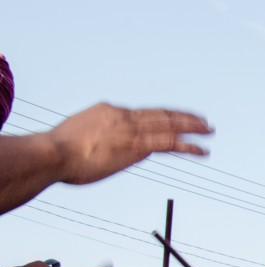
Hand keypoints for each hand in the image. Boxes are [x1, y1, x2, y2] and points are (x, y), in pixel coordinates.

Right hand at [49, 103, 212, 185]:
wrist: (52, 153)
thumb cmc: (54, 154)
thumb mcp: (73, 140)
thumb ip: (90, 142)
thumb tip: (92, 153)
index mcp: (108, 112)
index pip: (140, 115)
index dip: (158, 120)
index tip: (169, 123)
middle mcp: (123, 116)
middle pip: (160, 114)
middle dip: (183, 117)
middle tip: (202, 120)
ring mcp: (132, 129)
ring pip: (170, 125)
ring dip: (193, 128)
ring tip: (210, 131)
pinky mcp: (138, 146)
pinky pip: (170, 144)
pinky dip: (189, 146)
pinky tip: (203, 151)